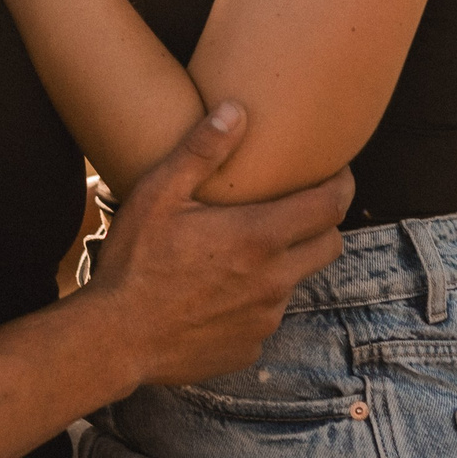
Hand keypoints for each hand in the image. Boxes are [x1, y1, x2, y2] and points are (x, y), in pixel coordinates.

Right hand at [82, 103, 350, 388]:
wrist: (114, 339)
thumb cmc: (134, 262)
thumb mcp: (158, 195)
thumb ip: (201, 151)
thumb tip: (236, 111)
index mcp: (259, 237)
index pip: (330, 206)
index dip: (342, 185)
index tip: (337, 172)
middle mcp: (274, 280)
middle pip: (330, 246)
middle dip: (323, 224)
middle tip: (297, 209)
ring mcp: (265, 318)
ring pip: (295, 282)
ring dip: (282, 264)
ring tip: (243, 253)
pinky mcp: (250, 347)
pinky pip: (265, 317)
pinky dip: (252, 302)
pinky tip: (217, 294)